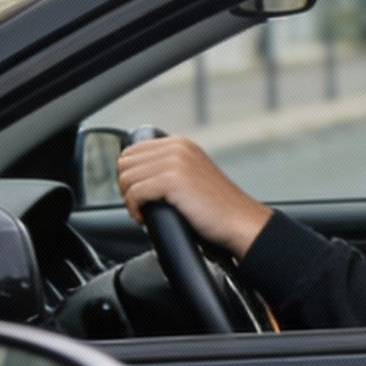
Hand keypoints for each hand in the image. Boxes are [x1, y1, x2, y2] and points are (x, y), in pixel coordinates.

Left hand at [115, 135, 272, 256]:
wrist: (240, 221)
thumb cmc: (217, 207)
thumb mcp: (192, 175)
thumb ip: (170, 167)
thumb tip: (137, 175)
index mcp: (180, 143)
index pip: (132, 150)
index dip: (129, 175)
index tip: (138, 195)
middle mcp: (177, 147)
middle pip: (125, 162)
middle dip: (126, 187)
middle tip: (140, 206)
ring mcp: (175, 161)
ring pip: (126, 177)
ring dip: (129, 200)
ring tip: (143, 213)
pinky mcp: (173, 180)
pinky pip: (134, 193)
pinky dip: (135, 209)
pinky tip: (146, 218)